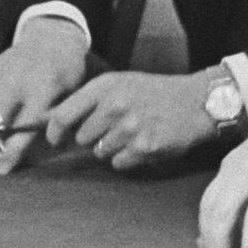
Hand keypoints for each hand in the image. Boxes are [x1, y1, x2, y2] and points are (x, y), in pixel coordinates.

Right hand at [0, 24, 89, 174]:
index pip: (25, 125)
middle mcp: (18, 80)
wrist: (51, 37)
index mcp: (44, 87)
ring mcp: (0, 74)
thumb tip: (51, 143)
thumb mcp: (72, 93)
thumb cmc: (65, 72)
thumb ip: (58, 116)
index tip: (1, 170)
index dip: (12, 150)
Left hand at [48, 69, 225, 170]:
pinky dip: (127, 158)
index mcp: (105, 86)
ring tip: (132, 134)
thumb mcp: (120, 83)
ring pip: (100, 152)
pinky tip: (142, 144)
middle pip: (82, 138)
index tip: (55, 139)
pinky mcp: (144, 147)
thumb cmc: (153, 93)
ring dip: (112, 148)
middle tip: (114, 129)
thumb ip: (88, 100)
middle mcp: (115, 105)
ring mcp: (130, 127)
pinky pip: (118, 163)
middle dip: (93, 138)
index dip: (54, 131)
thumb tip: (52, 123)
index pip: (63, 115)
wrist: (195, 102)